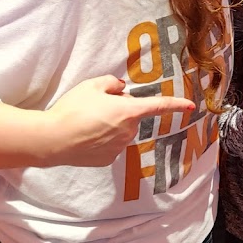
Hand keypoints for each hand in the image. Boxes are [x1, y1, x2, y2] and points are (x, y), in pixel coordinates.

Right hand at [45, 75, 195, 166]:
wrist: (51, 140)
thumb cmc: (72, 109)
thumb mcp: (92, 85)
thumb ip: (112, 83)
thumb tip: (121, 89)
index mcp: (129, 111)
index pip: (159, 106)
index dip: (176, 104)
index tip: (191, 106)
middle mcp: (129, 131)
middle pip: (131, 115)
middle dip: (120, 109)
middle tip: (97, 106)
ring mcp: (118, 148)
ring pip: (120, 130)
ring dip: (110, 125)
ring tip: (86, 122)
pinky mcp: (107, 160)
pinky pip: (109, 144)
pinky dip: (100, 140)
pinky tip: (84, 137)